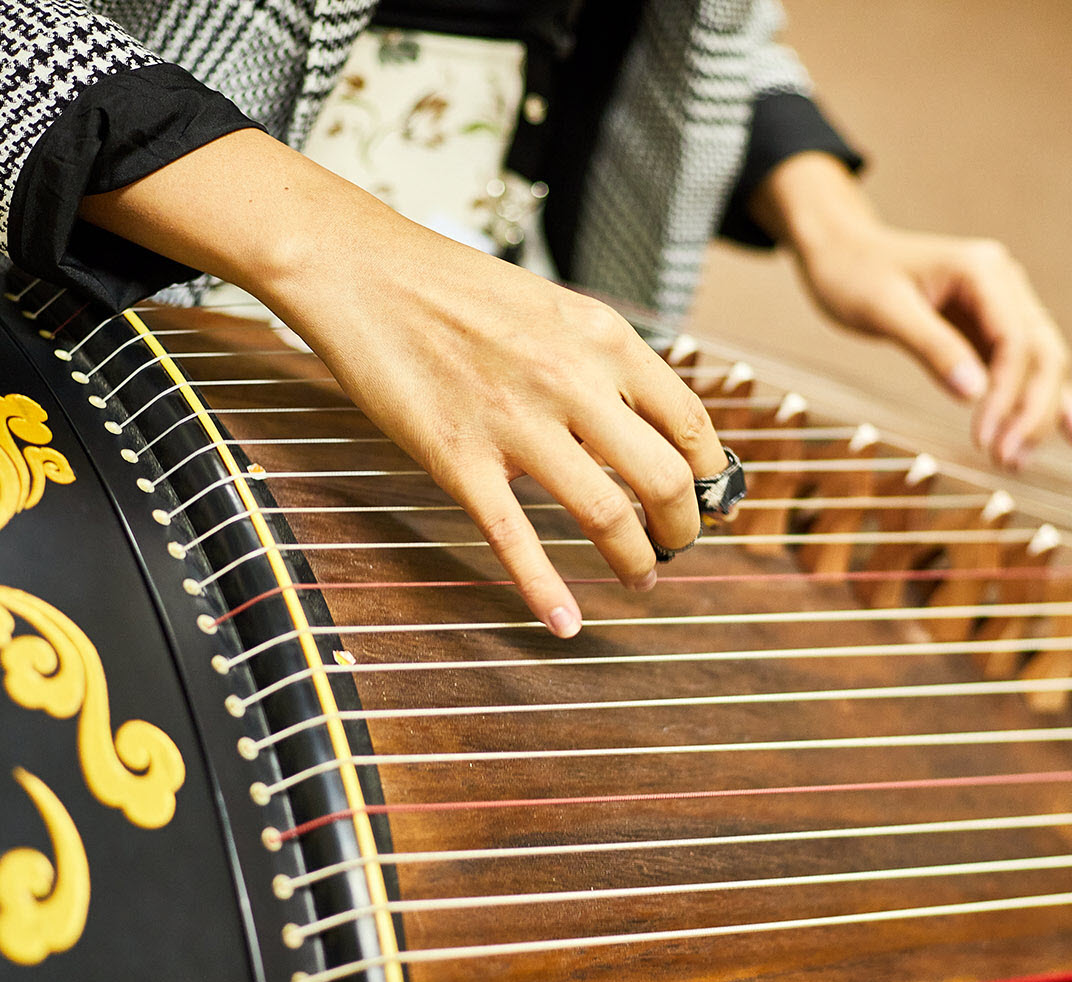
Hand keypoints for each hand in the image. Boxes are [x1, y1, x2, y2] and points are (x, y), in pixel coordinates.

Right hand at [83, 129, 726, 636]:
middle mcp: (571, 379)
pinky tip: (565, 621)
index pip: (688, 420)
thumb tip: (646, 426)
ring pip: (606, 514)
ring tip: (639, 577)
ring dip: (635, 560)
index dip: (710, 473)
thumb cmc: (453, 287)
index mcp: (602, 337)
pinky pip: (515, 539)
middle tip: (677, 545)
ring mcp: (514, 422)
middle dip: (683, 527)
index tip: (707, 498)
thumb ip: (601, 362)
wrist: (362, 270)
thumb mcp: (552, 307)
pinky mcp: (458, 458)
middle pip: (664, 477)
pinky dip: (546, 590)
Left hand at [750, 152, 1071, 468]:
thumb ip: (930, 347)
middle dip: (1032, 410)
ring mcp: (1002, 305)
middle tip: (1008, 461)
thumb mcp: (882, 309)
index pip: (1015, 340)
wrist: (840, 252)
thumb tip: (975, 393)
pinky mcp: (990, 328)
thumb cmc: (853, 274)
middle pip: (1042, 353)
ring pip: (1041, 363)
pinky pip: (1025, 367)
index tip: (986, 439)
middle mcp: (1005, 283)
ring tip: (1018, 461)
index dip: (1007, 394)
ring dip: (1037, 413)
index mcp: (983, 270)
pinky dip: (1046, 400)